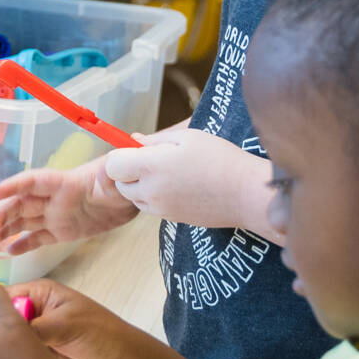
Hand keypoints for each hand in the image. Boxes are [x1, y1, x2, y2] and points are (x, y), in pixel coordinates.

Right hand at [0, 158, 138, 254]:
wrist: (132, 193)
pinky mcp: (63, 231)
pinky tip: (8, 252)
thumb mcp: (118, 175)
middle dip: (2, 215)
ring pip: (24, 221)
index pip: (34, 181)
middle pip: (22, 204)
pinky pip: (39, 238)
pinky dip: (23, 245)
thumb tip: (116, 165)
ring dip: (5, 229)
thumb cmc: (123, 179)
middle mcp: (54, 198)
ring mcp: (56, 215)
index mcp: (65, 182)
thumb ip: (113, 173)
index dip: (14, 185)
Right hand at [10, 279, 149, 358]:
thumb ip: (34, 328)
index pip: (2, 296)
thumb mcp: (64, 324)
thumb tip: (3, 336)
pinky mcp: (35, 357)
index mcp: (37, 294)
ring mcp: (32, 337)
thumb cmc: (97, 332)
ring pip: (6, 342)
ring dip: (1, 353)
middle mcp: (31, 313)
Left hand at [104, 128, 274, 232]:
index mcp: (152, 166)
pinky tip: (177, 186)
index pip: (112, 165)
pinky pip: (150, 207)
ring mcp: (161, 209)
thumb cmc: (220, 159)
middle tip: (155, 160)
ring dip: (141, 185)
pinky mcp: (172, 220)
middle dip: (129, 171)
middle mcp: (151, 191)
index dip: (121, 155)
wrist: (246, 194)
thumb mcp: (188, 138)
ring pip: (134, 197)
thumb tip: (132, 140)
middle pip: (120, 184)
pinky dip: (154, 197)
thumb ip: (155, 140)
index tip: (136, 149)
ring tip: (169, 173)